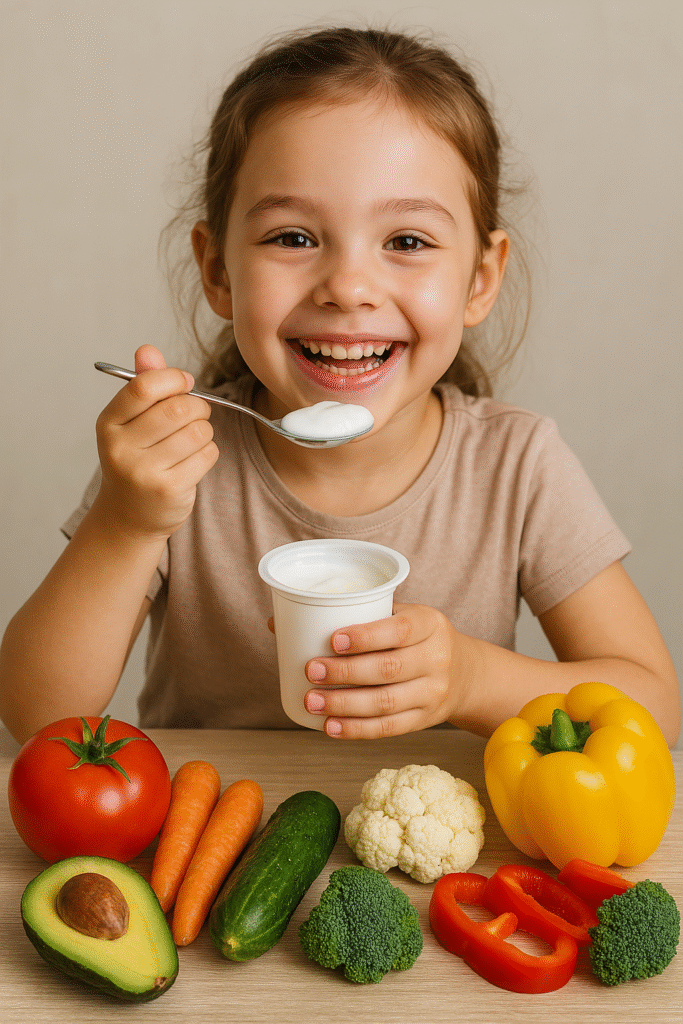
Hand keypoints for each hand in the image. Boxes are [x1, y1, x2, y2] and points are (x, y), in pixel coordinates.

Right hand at [93, 345, 218, 538]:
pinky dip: (208, 452)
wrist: (129, 516)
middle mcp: (121, 448)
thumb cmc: (135, 459)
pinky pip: (207, 454)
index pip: (143, 387)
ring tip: (193, 438)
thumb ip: (142, 385)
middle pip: (178, 409)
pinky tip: (194, 460)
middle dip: (198, 405)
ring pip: (197, 431)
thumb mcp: (130, 422)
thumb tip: (148, 350)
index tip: (186, 382)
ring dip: (205, 430)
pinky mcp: (169, 490)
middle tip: (198, 412)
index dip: (174, 378)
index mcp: (108, 424)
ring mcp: (144, 472)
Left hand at [302, 603, 467, 738]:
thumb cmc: (416, 637)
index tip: (332, 640)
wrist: (465, 673)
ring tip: (312, 700)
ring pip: (385, 702)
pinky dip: (357, 729)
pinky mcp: (425, 719)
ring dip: (344, 704)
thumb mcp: (400, 615)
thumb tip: (278, 620)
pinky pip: (389, 728)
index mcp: (429, 623)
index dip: (365, 636)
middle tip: (311, 670)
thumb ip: (354, 614)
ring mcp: (433, 692)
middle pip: (388, 669)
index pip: (399, 629)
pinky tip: (331, 726)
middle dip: (345, 672)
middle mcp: (436, 658)